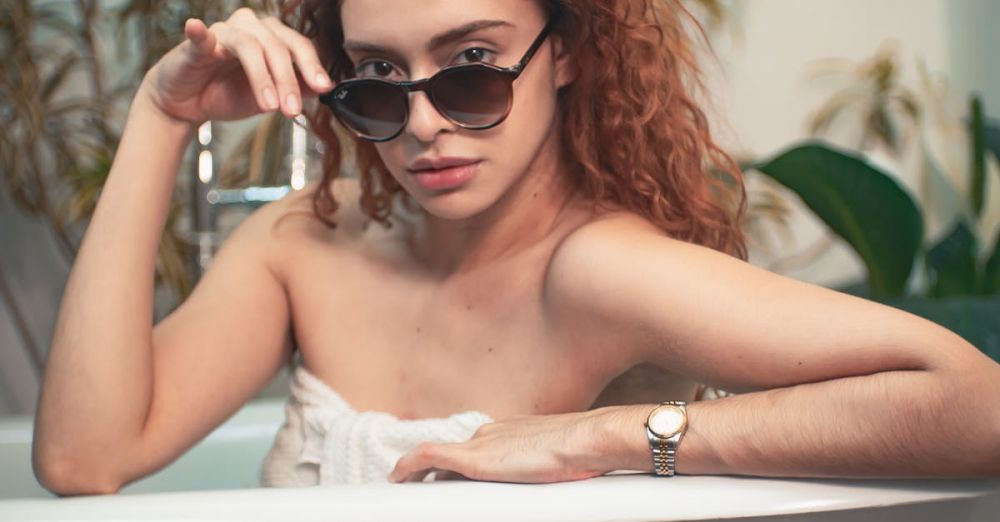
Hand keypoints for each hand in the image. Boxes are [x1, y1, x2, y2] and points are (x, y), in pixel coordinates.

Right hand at [140, 8, 332, 123]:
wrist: (188, 104)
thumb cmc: (228, 94)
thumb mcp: (268, 97)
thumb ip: (294, 89)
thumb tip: (323, 89)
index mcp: (272, 38)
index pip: (298, 46)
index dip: (312, 66)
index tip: (324, 88)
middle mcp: (251, 28)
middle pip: (278, 47)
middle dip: (288, 81)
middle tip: (293, 110)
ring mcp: (223, 32)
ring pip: (250, 46)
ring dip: (262, 77)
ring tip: (269, 107)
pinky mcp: (196, 43)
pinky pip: (201, 35)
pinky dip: (199, 32)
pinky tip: (197, 28)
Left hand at [387, 410, 613, 483]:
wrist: (585, 441)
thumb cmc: (583, 454)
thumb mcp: (560, 463)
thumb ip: (544, 469)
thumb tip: (550, 482)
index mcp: (509, 434)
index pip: (475, 452)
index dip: (457, 469)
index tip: (447, 481)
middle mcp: (490, 434)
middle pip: (454, 458)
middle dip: (436, 476)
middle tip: (416, 491)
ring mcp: (481, 443)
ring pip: (440, 459)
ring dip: (421, 475)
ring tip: (404, 490)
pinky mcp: (475, 458)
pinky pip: (428, 456)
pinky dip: (408, 465)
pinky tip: (395, 478)